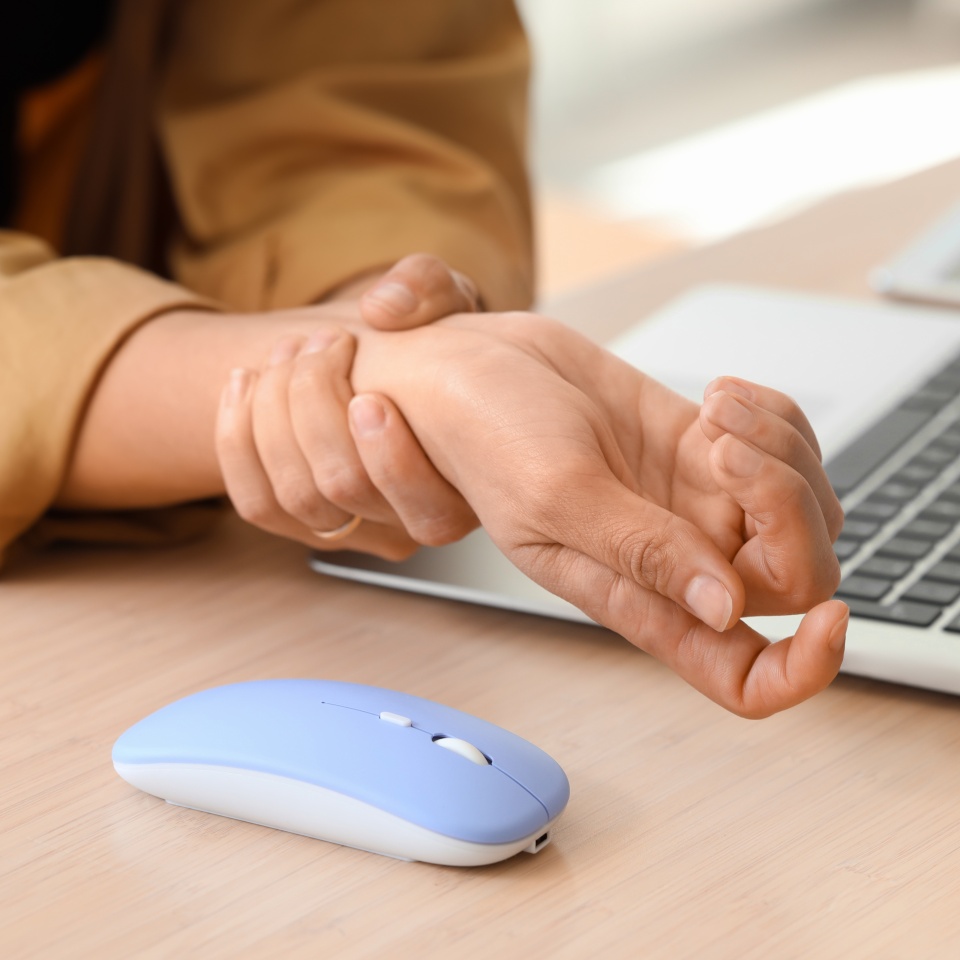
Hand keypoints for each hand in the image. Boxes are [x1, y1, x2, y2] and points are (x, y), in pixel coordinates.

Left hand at [215, 254, 479, 557]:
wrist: (393, 361)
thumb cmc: (433, 331)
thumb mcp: (447, 297)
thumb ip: (428, 289)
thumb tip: (381, 310)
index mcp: (473, 485)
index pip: (431, 514)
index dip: (390, 456)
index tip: (369, 392)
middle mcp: (419, 519)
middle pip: (347, 490)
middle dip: (314, 401)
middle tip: (323, 340)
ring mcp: (363, 527)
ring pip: (298, 497)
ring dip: (273, 412)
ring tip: (287, 351)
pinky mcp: (312, 520)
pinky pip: (259, 505)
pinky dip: (237, 440)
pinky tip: (243, 381)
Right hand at [343, 312, 846, 716]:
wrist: (474, 366)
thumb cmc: (484, 435)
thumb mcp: (555, 496)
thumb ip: (639, 552)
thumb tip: (725, 609)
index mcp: (633, 597)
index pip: (738, 676)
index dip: (801, 670)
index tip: (829, 622)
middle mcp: (674, 559)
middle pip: (796, 574)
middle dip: (787, 506)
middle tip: (724, 449)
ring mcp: (695, 500)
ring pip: (802, 505)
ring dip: (781, 449)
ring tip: (716, 410)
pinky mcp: (702, 445)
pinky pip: (783, 444)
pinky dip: (773, 414)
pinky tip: (720, 396)